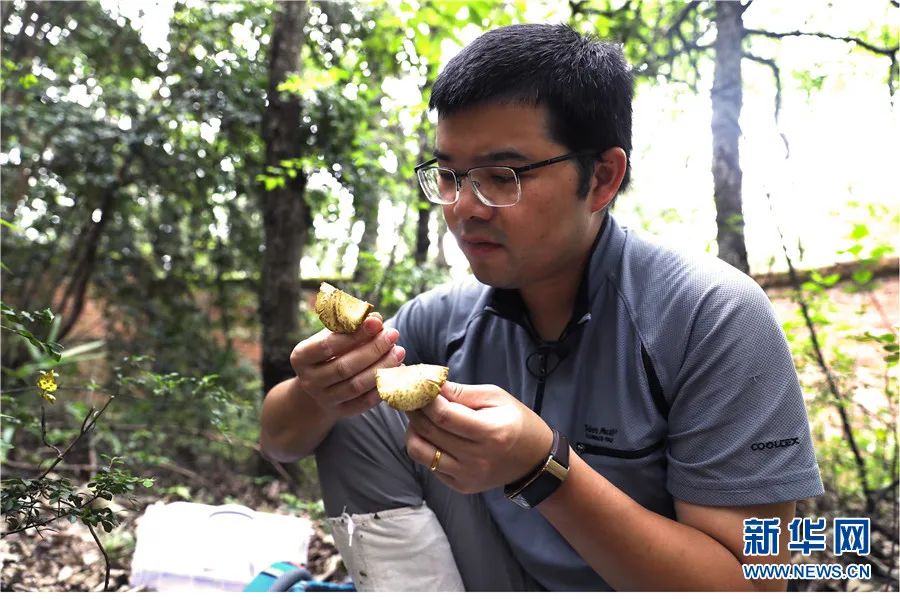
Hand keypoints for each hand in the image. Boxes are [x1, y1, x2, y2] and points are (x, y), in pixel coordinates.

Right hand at [289, 314, 405, 418]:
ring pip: (356, 386)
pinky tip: (396, 371)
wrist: (318, 385)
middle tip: (393, 335)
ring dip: (381, 367)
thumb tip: (376, 319)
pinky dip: (382, 386)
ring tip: (399, 351)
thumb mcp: (332, 336)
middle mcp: (309, 380)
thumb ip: (351, 326)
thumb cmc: (329, 352)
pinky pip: (364, 402)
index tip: (377, 322)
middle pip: (344, 367)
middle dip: (372, 350)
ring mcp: (324, 399)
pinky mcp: (341, 411)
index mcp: (301, 357)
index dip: (354, 334)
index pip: (327, 345)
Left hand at [405, 381, 552, 493]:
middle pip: (428, 431)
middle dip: (414, 411)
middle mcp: (476, 458)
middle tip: (412, 398)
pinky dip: (425, 447)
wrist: (534, 460)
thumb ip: (461, 392)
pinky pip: (429, 465)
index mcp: (489, 432)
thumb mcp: (495, 397)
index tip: (419, 387)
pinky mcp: (460, 486)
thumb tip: (431, 385)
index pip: (443, 415)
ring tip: (420, 418)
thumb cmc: (515, 421)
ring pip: (419, 452)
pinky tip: (435, 436)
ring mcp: (466, 476)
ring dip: (413, 431)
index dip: (425, 399)